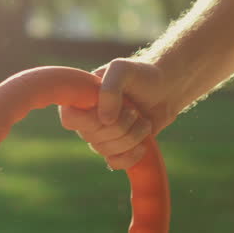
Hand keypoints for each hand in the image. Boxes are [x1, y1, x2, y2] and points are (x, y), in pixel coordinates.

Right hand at [59, 58, 177, 169]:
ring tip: (144, 122)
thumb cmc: (141, 75)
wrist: (164, 89)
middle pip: (92, 137)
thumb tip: (104, 120)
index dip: (90, 120)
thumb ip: (110, 89)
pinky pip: (114, 163)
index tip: (114, 108)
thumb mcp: (123, 70)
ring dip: (131, 137)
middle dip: (120, 126)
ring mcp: (100, 135)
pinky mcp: (116, 148)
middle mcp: (86, 119)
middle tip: (134, 110)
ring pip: (105, 150)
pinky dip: (130, 157)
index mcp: (80, 98)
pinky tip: (143, 145)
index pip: (69, 119)